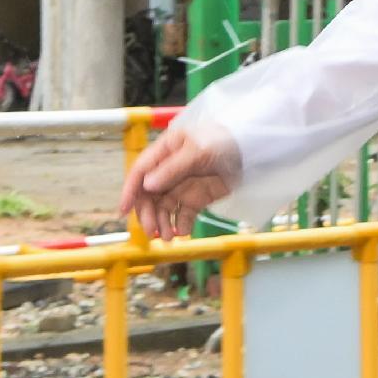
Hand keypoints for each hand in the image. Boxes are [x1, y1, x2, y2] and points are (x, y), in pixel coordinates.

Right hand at [120, 119, 241, 236]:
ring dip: (163, 223)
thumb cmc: (224, 140)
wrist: (253, 150)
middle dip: (148, 214)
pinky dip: (181, 224)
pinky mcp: (198, 198)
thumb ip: (172, 169)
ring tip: (168, 237)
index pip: (141, 171)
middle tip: (153, 231)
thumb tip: (147, 186)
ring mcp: (183, 185)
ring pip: (164, 207)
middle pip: (150, 194)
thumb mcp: (198, 151)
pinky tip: (184, 232)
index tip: (124, 211)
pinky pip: (184, 214)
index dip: (130, 190)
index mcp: (166, 150)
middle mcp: (170, 169)